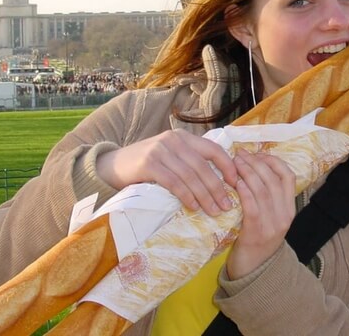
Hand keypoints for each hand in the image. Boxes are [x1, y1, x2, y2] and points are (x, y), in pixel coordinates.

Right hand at [96, 129, 237, 215]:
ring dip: (204, 195)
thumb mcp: (170, 157)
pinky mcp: (148, 164)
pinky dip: (185, 195)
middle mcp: (174, 140)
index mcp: (183, 137)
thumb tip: (219, 183)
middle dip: (217, 187)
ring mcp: (160, 150)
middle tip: (227, 205)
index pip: (213, 148)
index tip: (236, 183)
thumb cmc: (146, 165)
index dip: (227, 165)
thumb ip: (189, 162)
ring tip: (214, 211)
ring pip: (190, 175)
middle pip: (203, 165)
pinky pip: (173, 181)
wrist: (111, 165)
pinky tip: (193, 207)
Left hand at [226, 149, 295, 279]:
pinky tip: (237, 182)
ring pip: (263, 191)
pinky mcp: (256, 233)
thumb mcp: (269, 217)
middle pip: (274, 180)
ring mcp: (272, 225)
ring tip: (236, 163)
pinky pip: (253, 207)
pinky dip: (245, 192)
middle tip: (241, 154)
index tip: (257, 153)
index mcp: (289, 209)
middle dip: (256, 163)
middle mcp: (284, 215)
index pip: (288, 176)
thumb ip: (266, 197)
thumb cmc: (256, 240)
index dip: (273, 161)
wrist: (253, 272)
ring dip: (248, 173)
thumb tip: (252, 168)